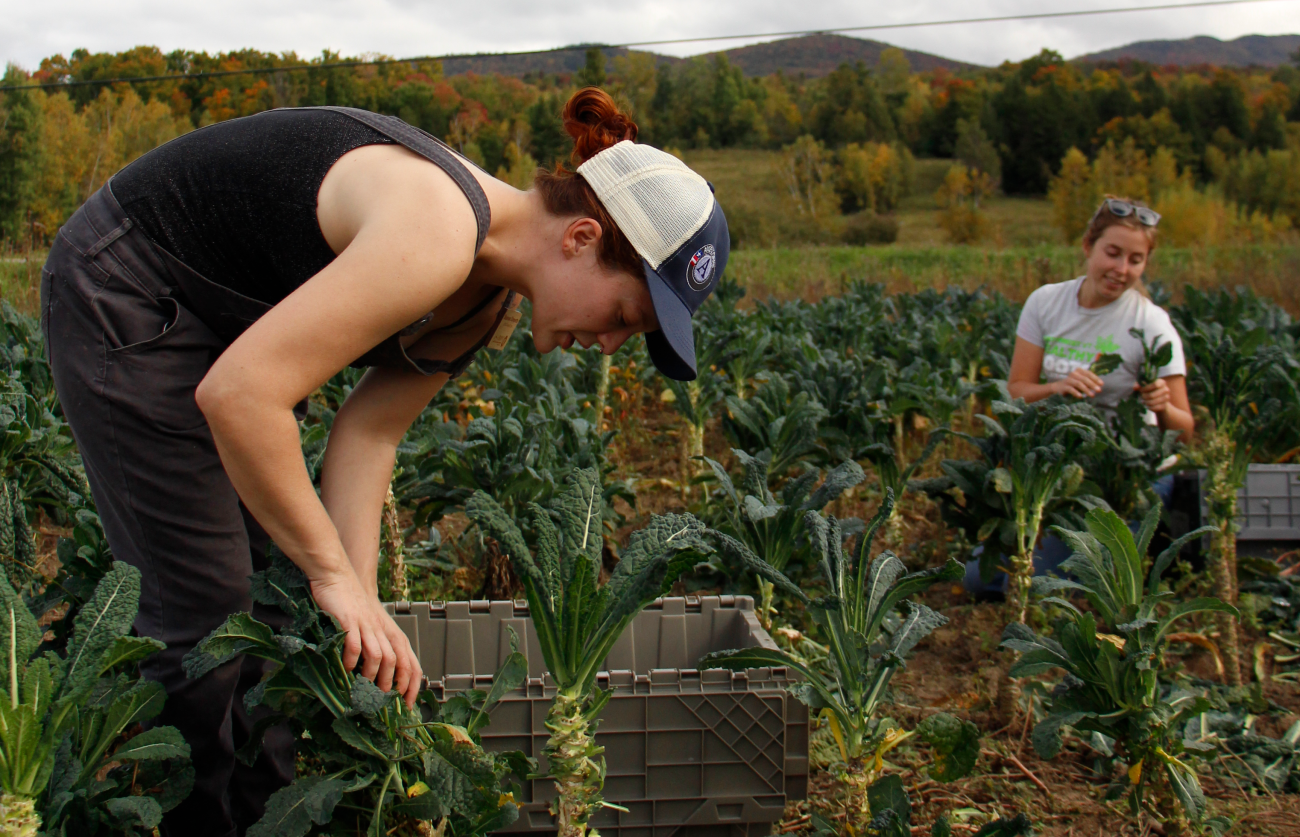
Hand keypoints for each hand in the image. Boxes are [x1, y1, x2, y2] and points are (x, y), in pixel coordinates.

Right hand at [309, 569, 422, 707]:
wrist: (340, 579)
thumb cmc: (359, 608)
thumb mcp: (377, 629)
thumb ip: (382, 649)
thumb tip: (384, 681)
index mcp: (394, 634)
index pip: (411, 664)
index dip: (412, 686)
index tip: (407, 706)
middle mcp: (384, 631)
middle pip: (397, 662)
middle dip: (392, 685)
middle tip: (383, 703)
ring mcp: (367, 626)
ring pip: (379, 655)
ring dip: (373, 675)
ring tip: (366, 689)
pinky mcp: (349, 621)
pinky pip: (355, 645)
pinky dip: (352, 660)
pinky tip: (347, 669)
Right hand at [1052, 368, 1103, 398]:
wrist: (1058, 387)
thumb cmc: (1073, 384)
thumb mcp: (1081, 381)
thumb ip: (1089, 381)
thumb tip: (1099, 386)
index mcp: (1079, 371)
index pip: (1088, 373)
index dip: (1095, 378)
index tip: (1102, 384)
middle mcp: (1073, 374)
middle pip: (1084, 379)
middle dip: (1092, 385)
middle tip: (1099, 390)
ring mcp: (1068, 380)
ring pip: (1079, 384)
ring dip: (1086, 390)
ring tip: (1092, 395)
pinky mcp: (1064, 386)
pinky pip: (1071, 389)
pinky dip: (1076, 393)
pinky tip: (1081, 396)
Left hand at [1137, 378, 1170, 412]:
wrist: (1157, 399)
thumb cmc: (1149, 390)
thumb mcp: (1143, 385)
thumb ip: (1138, 385)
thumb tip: (1135, 388)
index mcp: (1161, 382)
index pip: (1155, 385)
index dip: (1146, 388)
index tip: (1141, 390)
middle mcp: (1165, 389)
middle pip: (1152, 395)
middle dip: (1144, 397)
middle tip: (1142, 397)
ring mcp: (1166, 397)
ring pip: (1154, 402)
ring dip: (1147, 402)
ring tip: (1144, 401)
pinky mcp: (1165, 405)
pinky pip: (1156, 407)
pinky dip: (1150, 407)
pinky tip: (1148, 406)